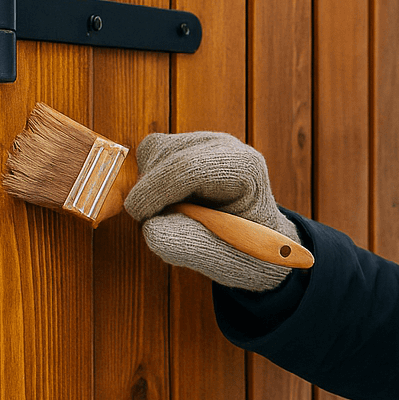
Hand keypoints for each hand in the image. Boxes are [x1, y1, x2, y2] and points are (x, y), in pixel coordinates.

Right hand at [123, 131, 301, 290]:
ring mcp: (205, 141)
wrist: (258, 238)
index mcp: (245, 169)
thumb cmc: (248, 250)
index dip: (156, 191)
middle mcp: (225, 146)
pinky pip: (152, 155)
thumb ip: (191, 246)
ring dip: (149, 185)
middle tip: (158, 224)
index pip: (190, 167)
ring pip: (154, 150)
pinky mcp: (187, 144)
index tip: (141, 217)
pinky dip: (150, 181)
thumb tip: (150, 227)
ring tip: (173, 214)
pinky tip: (171, 201)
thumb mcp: (227, 258)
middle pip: (166, 152)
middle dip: (150, 190)